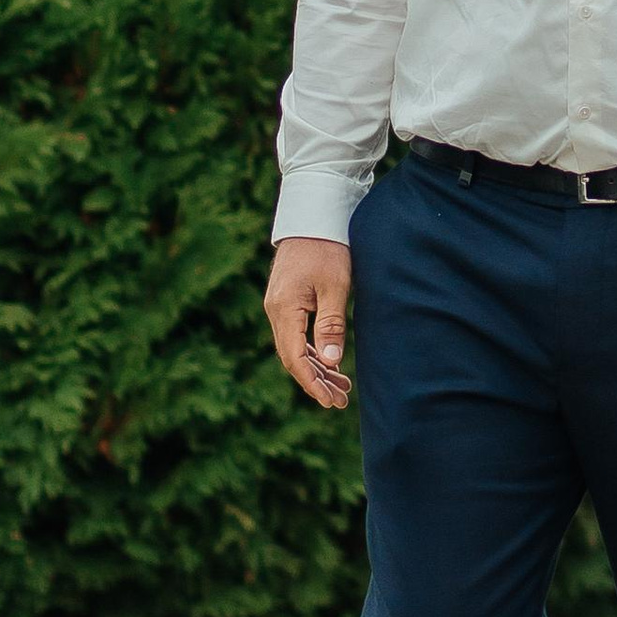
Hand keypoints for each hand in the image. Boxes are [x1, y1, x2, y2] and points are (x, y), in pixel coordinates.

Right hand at [265, 235, 353, 408]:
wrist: (313, 214)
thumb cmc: (328, 247)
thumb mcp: (335, 286)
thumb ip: (331, 325)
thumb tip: (331, 363)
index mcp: (284, 309)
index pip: (294, 358)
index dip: (312, 383)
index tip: (330, 401)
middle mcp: (275, 310)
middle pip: (292, 358)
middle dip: (315, 382)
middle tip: (340, 401)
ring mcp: (278, 306)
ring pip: (294, 348)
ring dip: (315, 369)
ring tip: (340, 387)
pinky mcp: (286, 300)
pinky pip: (295, 335)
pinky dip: (311, 351)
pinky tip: (329, 363)